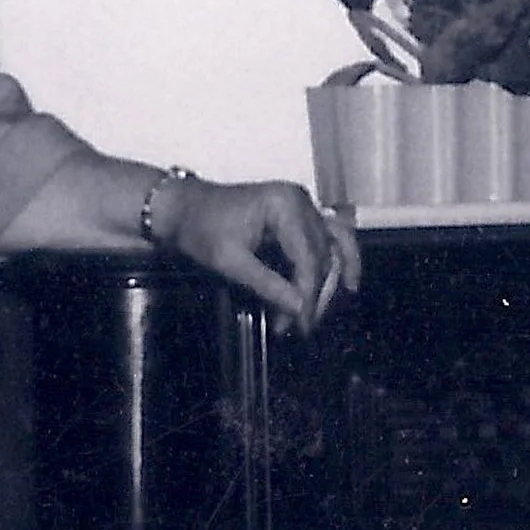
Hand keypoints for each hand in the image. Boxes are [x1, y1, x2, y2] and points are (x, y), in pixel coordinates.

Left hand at [160, 178, 361, 333]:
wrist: (182, 207)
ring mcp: (302, 205)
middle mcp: (301, 200)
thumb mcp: (229, 261)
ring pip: (331, 248)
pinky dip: (338, 258)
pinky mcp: (299, 213)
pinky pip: (328, 236)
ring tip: (319, 313)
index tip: (300, 325)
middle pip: (322, 255)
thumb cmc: (200, 229)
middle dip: (313, 295)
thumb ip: (267, 284)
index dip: (307, 295)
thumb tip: (300, 310)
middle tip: (300, 328)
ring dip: (328, 282)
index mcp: (285, 205)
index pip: (308, 257)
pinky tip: (347, 281)